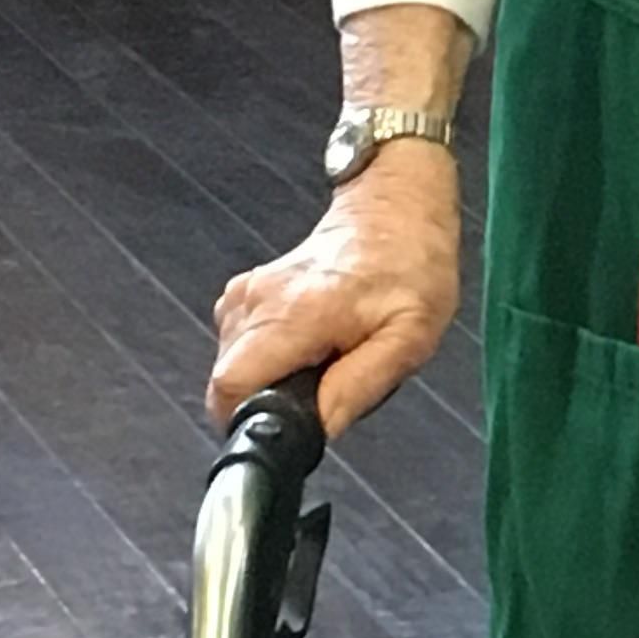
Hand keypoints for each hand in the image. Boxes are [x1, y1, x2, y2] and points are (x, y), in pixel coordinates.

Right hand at [209, 148, 459, 437]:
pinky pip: (238, 343)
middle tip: (321, 387)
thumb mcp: (409, 337)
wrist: (395, 209)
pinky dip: (266, 357)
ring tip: (320, 361)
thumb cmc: (411, 269)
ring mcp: (245, 293)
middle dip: (266, 401)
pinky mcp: (245, 291)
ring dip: (268, 379)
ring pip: (232, 364)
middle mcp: (255, 303)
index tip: (291, 421)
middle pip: (227, 381)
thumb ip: (359, 385)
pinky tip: (307, 345)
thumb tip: (318, 429)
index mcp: (292, 316)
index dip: (251, 418)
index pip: (229, 386)